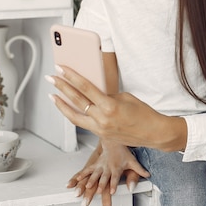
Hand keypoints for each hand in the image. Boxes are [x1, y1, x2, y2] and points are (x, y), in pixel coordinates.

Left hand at [47, 67, 186, 151]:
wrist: (153, 133)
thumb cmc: (144, 113)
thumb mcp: (125, 97)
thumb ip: (107, 95)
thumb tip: (93, 92)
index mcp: (110, 106)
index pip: (86, 88)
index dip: (71, 77)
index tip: (61, 69)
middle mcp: (102, 119)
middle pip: (76, 101)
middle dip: (62, 88)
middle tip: (52, 79)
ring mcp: (100, 129)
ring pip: (74, 117)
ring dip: (61, 105)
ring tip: (53, 96)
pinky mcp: (101, 136)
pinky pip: (83, 123)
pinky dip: (74, 114)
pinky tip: (69, 108)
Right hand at [68, 140, 148, 205]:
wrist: (113, 140)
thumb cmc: (123, 152)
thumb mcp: (133, 161)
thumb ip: (139, 170)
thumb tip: (147, 175)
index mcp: (116, 168)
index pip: (116, 177)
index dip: (114, 184)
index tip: (113, 191)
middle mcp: (107, 168)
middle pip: (103, 179)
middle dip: (100, 188)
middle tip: (97, 194)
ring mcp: (99, 166)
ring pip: (92, 176)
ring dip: (88, 183)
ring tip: (83, 190)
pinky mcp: (94, 165)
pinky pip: (85, 171)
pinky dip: (79, 177)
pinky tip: (73, 182)